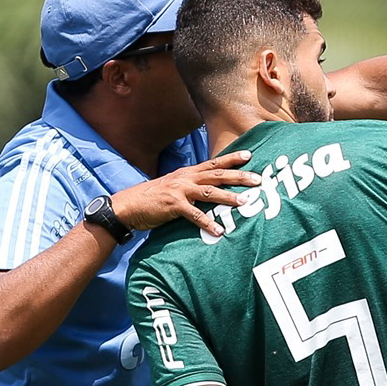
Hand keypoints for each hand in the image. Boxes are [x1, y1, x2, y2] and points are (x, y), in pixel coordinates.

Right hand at [112, 150, 260, 235]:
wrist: (128, 205)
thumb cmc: (153, 198)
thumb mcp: (175, 187)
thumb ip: (192, 186)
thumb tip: (209, 190)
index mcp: (188, 173)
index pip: (214, 163)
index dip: (232, 158)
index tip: (250, 154)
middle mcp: (186, 179)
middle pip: (218, 175)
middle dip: (239, 176)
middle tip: (258, 179)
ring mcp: (180, 191)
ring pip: (210, 192)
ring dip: (228, 197)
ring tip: (245, 202)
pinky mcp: (173, 206)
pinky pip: (194, 215)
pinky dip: (207, 223)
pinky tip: (219, 231)